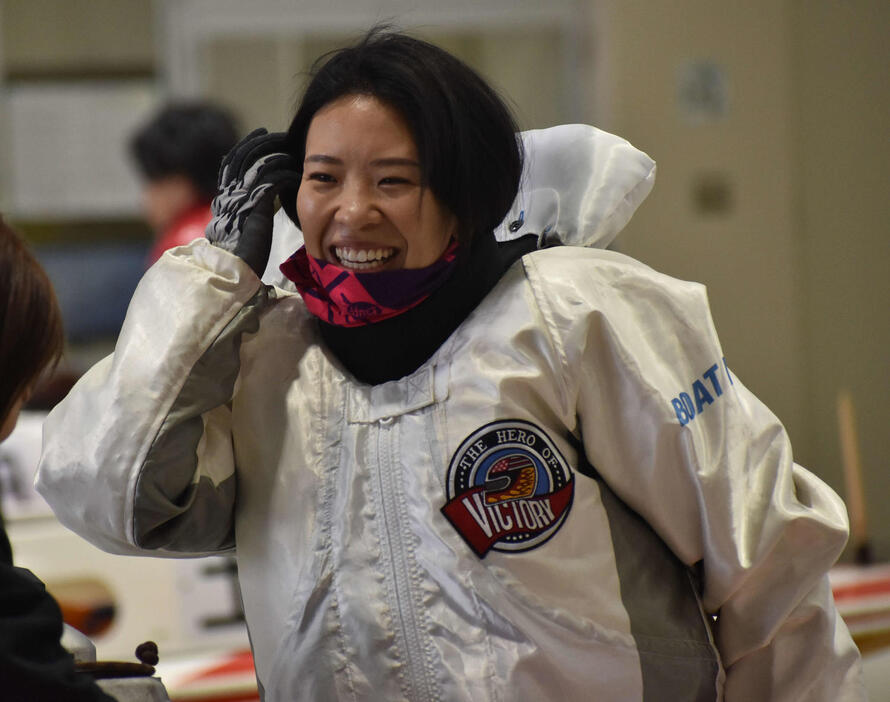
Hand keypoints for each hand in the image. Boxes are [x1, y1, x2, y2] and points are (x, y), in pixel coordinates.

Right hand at [205, 128, 299, 276]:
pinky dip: (285, 175)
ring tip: (292, 150)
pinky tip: (297, 174)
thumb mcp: (244, 224)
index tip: (261, 133)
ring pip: (260, 164)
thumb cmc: (243, 253)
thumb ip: (251, 206)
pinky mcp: (255, 208)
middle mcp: (230, 192)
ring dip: (278, 155)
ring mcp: (242, 199)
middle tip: (280, 134)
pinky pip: (272, 182)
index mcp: (226, 195)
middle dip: (264, 142)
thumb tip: (267, 194)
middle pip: (245, 155)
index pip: (234, 160)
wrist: (234, 269)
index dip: (247, 144)